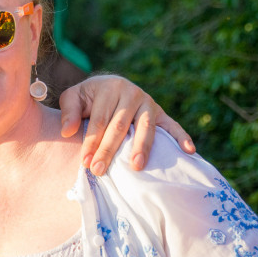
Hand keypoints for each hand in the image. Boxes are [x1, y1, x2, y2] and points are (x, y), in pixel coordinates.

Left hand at [59, 74, 194, 175]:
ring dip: (141, 147)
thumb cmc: (88, 97)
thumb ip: (69, 112)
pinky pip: (172, 125)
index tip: (85, 162)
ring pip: (145, 127)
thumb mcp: (73, 97)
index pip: (100, 120)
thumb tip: (68, 131)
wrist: (108, 85)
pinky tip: (189, 151)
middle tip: (100, 171)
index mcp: (109, 88)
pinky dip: (181, 137)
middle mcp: (131, 93)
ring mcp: (148, 102)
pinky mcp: (160, 112)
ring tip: (136, 166)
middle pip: (120, 126)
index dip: (91, 142)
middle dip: (109, 150)